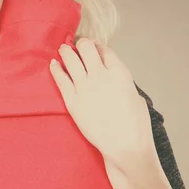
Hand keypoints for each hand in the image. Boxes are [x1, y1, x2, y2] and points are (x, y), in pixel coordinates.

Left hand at [49, 38, 155, 171]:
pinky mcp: (72, 101)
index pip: (105, 50)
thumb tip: (114, 81)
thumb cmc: (135, 125)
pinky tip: (53, 63)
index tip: (93, 46)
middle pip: (86, 49)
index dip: (97, 46)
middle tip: (76, 44)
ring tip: (63, 48)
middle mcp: (101, 75)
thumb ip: (122, 84)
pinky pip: (61, 79)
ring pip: (71, 60)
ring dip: (66, 51)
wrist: (124, 144)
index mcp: (119, 72)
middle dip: (81, 44)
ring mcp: (85, 87)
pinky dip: (56, 68)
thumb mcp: (135, 96)